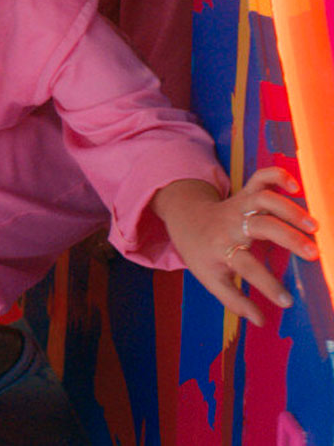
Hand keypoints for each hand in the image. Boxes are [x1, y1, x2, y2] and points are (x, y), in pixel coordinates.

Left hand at [153, 167, 318, 325]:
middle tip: (313, 253)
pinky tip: (294, 185)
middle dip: (287, 238)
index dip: (266, 284)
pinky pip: (260, 178)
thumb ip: (234, 300)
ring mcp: (238, 205)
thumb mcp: (209, 278)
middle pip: (260, 227)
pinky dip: (277, 176)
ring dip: (289, 209)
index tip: (287, 301)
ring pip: (263, 200)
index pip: (245, 267)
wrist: (184, 218)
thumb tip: (260, 321)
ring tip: (314, 226)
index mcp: (221, 248)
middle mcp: (231, 225)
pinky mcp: (246, 192)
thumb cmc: (202, 253)